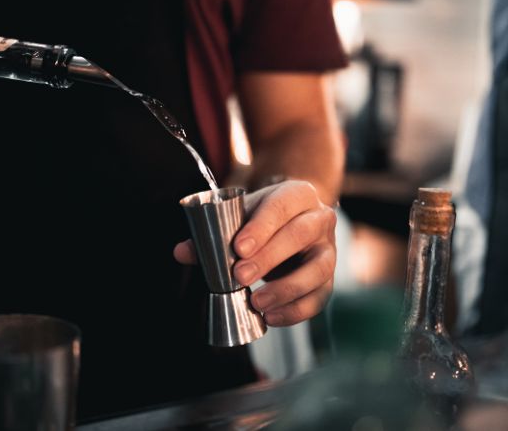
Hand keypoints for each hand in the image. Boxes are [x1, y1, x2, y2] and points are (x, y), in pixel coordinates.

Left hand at [174, 180, 335, 325]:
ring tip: (257, 303)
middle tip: (240, 276)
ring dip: (286, 289)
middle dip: (269, 258)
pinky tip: (271, 317)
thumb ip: (210, 233)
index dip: (261, 227)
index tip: (238, 248)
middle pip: (300, 236)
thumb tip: (181, 252)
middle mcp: (320, 219)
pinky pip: (319, 297)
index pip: (281, 207)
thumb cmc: (264, 218)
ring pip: (318, 269)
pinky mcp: (328, 278)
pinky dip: (295, 311)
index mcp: (297, 194)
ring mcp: (329, 250)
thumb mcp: (240, 215)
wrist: (294, 222)